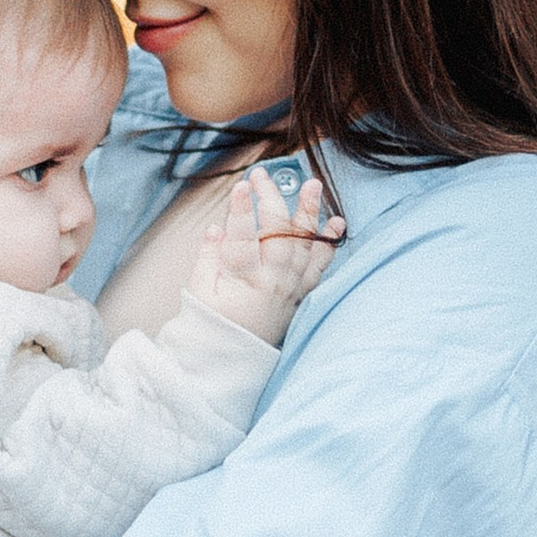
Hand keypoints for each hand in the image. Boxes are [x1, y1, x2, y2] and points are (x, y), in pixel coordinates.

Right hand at [191, 161, 343, 343]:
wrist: (233, 360)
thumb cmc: (212, 324)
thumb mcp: (199, 291)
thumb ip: (208, 256)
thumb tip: (217, 228)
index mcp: (242, 280)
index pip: (242, 237)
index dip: (242, 210)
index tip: (243, 186)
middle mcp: (271, 281)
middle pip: (277, 235)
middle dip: (273, 200)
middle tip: (264, 175)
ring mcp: (290, 287)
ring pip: (304, 245)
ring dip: (309, 213)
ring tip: (313, 185)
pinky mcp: (300, 294)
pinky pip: (319, 266)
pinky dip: (329, 244)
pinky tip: (337, 222)